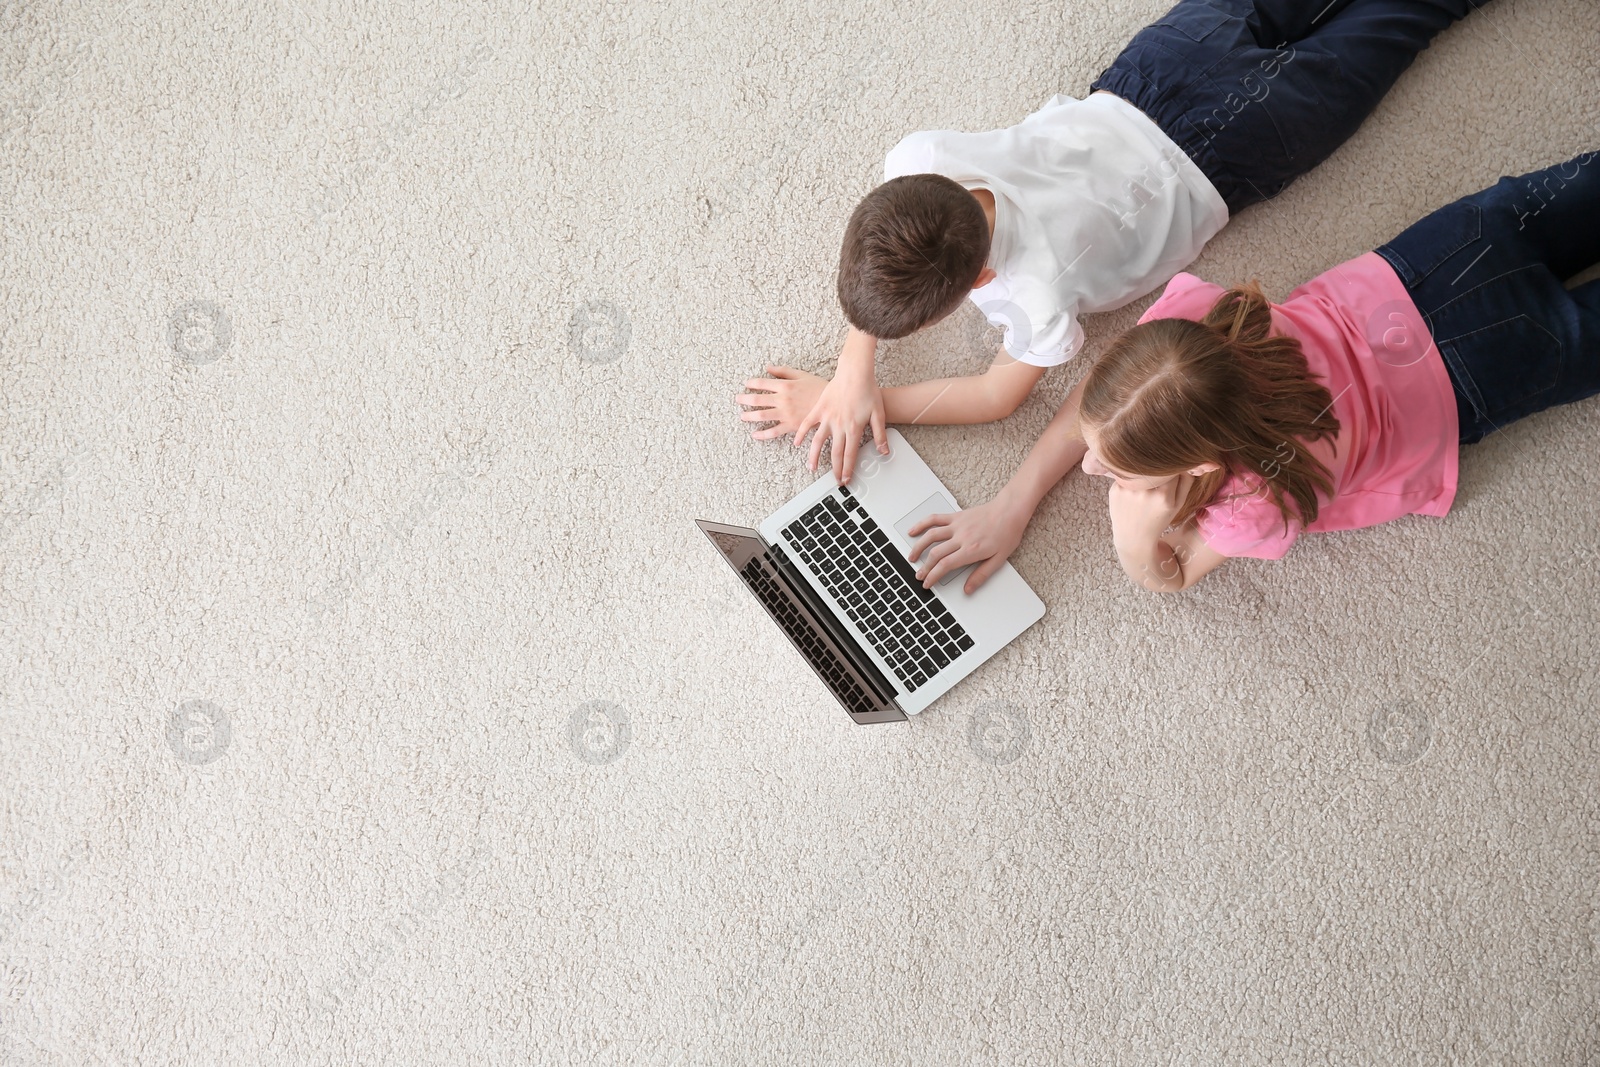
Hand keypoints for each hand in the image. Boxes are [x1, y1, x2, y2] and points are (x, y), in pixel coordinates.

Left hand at [737, 366, 827, 440]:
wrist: (831, 405)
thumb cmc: (817, 388)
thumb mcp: (801, 375)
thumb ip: (783, 371)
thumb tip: (767, 367)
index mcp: (785, 385)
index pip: (762, 383)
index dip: (751, 383)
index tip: (746, 384)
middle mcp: (782, 399)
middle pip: (757, 399)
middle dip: (744, 399)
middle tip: (738, 399)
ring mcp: (785, 413)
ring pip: (762, 415)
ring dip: (749, 416)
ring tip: (742, 416)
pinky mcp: (790, 425)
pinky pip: (773, 431)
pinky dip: (762, 434)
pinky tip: (755, 434)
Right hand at [793, 367, 887, 484]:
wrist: (855, 372)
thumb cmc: (867, 390)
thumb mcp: (878, 414)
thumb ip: (880, 435)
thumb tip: (884, 451)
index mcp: (854, 428)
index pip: (850, 455)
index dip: (847, 469)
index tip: (845, 479)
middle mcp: (839, 425)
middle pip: (835, 453)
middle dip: (835, 469)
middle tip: (834, 479)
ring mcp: (827, 417)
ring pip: (818, 442)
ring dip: (814, 457)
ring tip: (812, 468)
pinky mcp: (819, 408)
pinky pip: (807, 424)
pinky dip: (801, 435)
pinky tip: (797, 444)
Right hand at [905, 494, 1030, 594]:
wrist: (1010, 511)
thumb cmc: (1007, 533)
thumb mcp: (999, 560)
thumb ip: (981, 575)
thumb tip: (968, 589)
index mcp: (971, 549)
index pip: (945, 565)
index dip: (933, 576)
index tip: (927, 583)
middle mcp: (961, 537)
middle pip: (936, 553)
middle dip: (924, 567)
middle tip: (919, 575)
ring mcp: (957, 525)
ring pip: (931, 536)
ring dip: (918, 548)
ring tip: (911, 557)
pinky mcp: (955, 516)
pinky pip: (935, 519)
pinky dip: (922, 524)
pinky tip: (913, 531)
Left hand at [1107, 475, 1188, 543]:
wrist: (1133, 538)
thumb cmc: (1158, 520)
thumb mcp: (1178, 505)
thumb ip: (1186, 482)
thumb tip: (1187, 462)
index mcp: (1164, 496)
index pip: (1172, 469)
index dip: (1172, 470)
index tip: (1170, 476)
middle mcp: (1145, 491)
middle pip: (1155, 468)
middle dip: (1158, 472)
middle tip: (1156, 482)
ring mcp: (1128, 490)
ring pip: (1140, 469)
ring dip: (1144, 474)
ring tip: (1144, 490)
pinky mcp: (1115, 489)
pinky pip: (1126, 475)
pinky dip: (1131, 480)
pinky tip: (1132, 494)